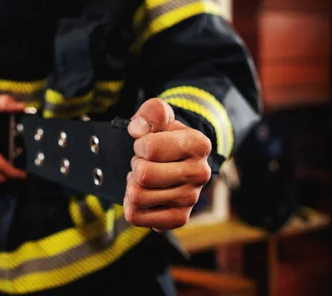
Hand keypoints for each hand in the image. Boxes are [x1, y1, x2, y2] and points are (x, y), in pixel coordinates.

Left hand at [123, 98, 211, 230]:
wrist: (176, 159)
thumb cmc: (164, 136)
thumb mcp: (159, 115)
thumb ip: (151, 111)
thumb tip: (138, 130)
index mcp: (198, 144)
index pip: (150, 148)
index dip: (139, 144)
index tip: (147, 144)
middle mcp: (200, 174)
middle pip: (143, 175)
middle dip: (136, 165)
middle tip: (146, 162)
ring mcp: (191, 199)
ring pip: (137, 197)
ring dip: (133, 184)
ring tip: (146, 177)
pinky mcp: (178, 218)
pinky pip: (135, 216)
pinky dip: (131, 204)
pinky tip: (144, 194)